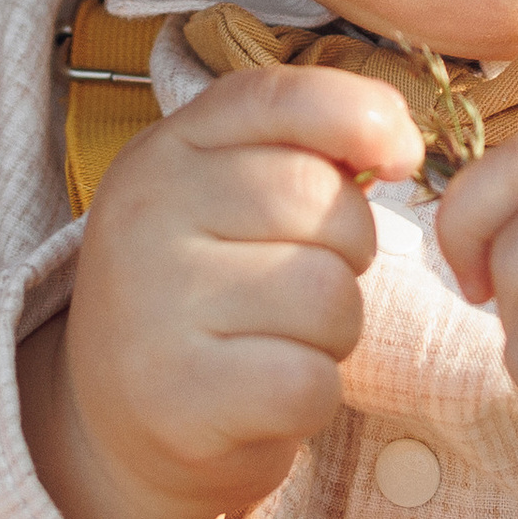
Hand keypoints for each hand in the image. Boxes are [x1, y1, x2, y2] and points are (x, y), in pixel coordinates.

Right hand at [19, 66, 423, 518]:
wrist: (118, 421)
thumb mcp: (228, 193)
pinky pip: (311, 381)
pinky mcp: (180, 399)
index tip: (400, 156)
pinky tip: (267, 392)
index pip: (279, 97)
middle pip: (320, 200)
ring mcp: (156, 306)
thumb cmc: (207, 290)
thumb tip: (399, 145)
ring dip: (334, 330)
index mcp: (165, 149)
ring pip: (329, 296)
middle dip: (350, 246)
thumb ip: (303, 147)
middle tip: (305, 277)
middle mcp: (148, 214)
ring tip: (280, 338)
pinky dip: (313, 394)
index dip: (362, 114)